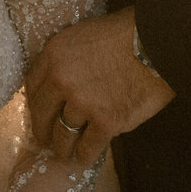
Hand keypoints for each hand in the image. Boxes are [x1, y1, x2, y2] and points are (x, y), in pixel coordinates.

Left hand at [24, 7, 174, 166]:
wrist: (158, 43)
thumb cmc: (127, 33)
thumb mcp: (84, 34)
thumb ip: (69, 57)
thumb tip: (64, 77)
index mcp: (54, 54)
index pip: (32, 86)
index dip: (35, 104)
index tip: (38, 113)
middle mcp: (62, 80)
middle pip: (42, 114)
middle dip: (42, 130)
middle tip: (44, 140)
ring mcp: (83, 103)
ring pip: (63, 135)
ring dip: (62, 147)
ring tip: (64, 153)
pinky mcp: (106, 122)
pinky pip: (88, 146)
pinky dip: (84, 155)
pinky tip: (82, 159)